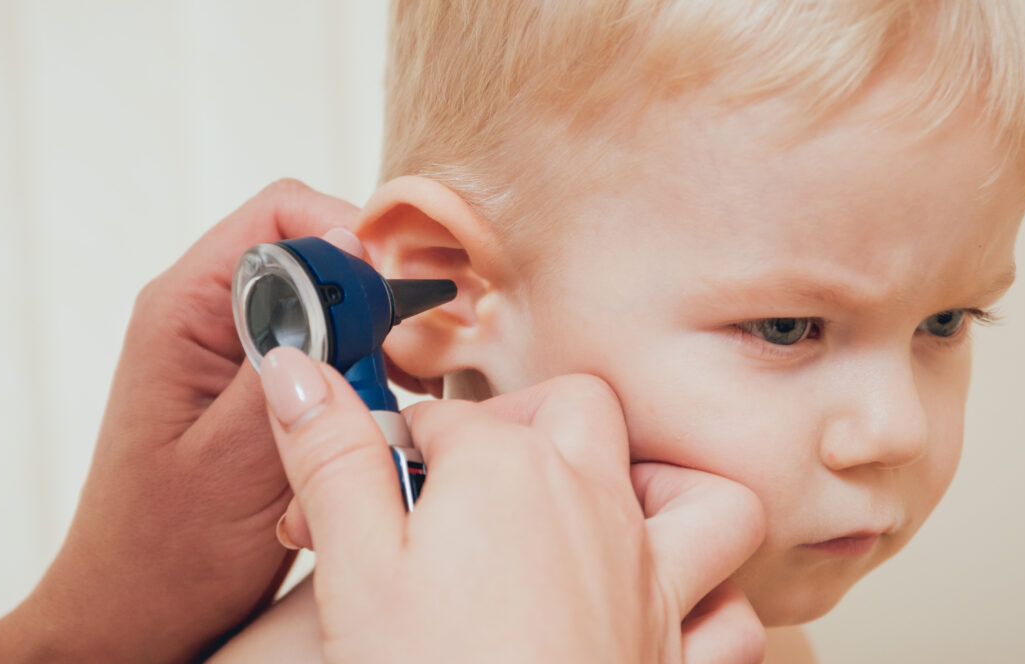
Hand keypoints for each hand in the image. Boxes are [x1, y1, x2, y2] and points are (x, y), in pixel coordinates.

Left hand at [0, 180, 365, 662]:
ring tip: (392, 403)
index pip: (280, 214)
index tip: (394, 298)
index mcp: (182, 310)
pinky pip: (321, 356)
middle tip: (408, 363)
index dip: (349, 239)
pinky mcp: (253, 390)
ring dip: (369, 349)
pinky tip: (370, 429)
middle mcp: (204, 317)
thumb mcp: (233, 458)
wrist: (134, 617)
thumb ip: (289, 361)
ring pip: (327, 308)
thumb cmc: (166, 554)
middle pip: (312, 254)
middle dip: (370, 300)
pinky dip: (357, 384)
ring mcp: (230, 353)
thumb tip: (345, 270)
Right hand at [259, 347, 766, 663]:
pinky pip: (730, 615)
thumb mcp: (352, 564)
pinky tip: (655, 609)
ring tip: (592, 513)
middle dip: (520, 423)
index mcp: (508, 471)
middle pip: (576, 409)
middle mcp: (594, 508)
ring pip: (697, 497)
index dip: (382, 448)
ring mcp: (649, 581)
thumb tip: (294, 369)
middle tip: (459, 479)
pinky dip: (707, 603)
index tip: (347, 489)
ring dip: (657, 492)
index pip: (439, 416)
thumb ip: (331, 457)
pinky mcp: (675, 657)